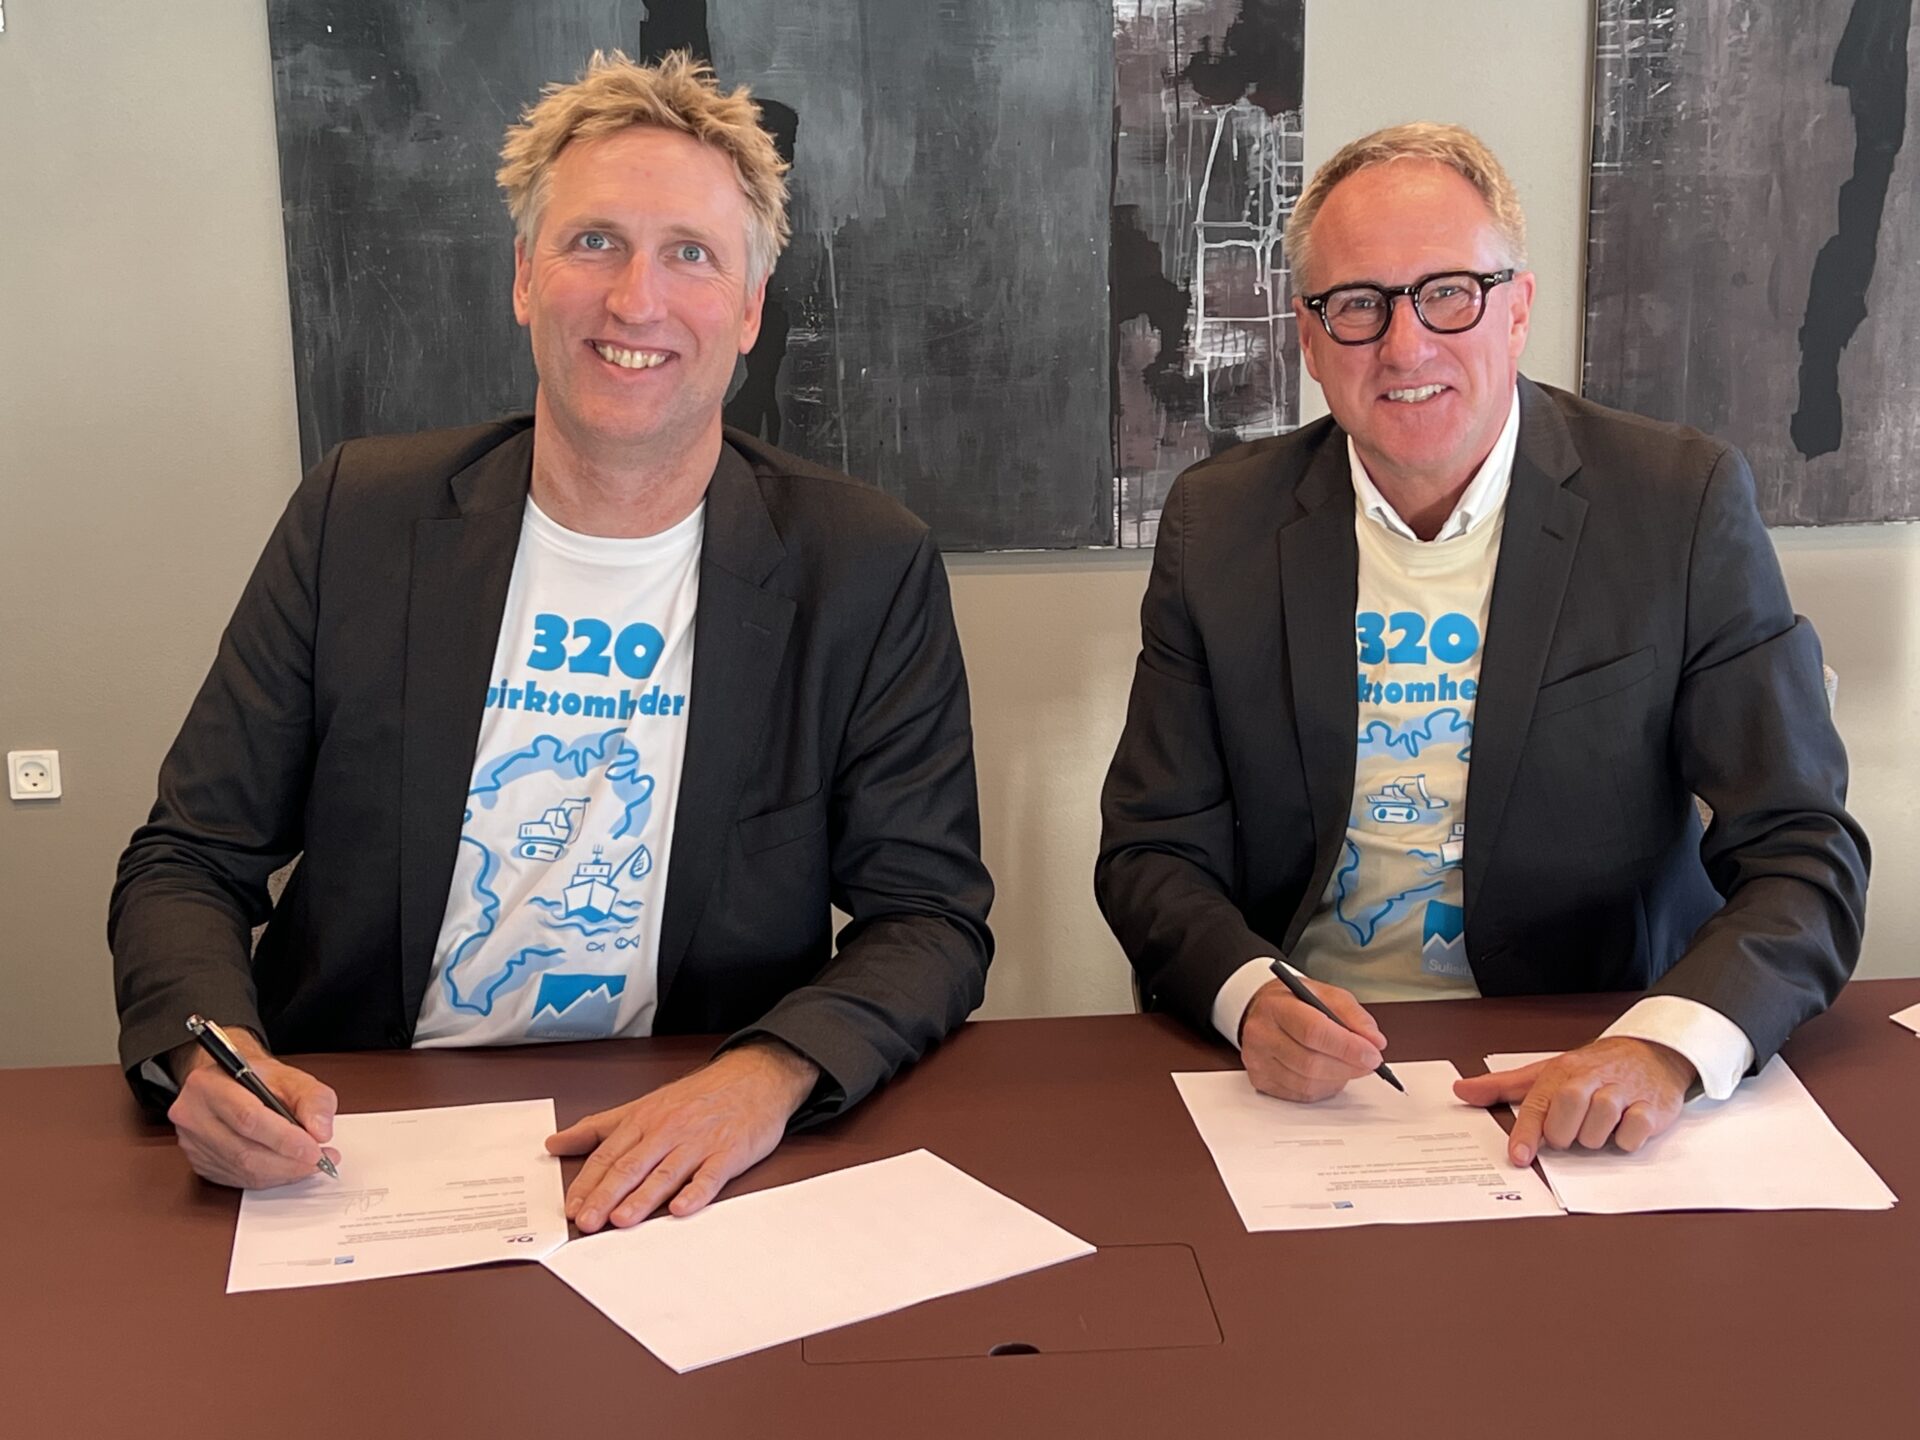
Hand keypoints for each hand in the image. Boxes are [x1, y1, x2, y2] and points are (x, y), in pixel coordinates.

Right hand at [166, 1029, 338, 1187]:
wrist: (230, 1082)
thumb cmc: (258, 1078)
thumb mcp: (292, 1076)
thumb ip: (313, 1099)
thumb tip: (320, 1132)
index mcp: (210, 1084)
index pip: (248, 1118)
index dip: (284, 1139)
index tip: (314, 1149)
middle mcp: (193, 1114)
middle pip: (244, 1151)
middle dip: (289, 1162)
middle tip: (320, 1160)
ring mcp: (192, 1143)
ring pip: (243, 1170)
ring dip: (283, 1173)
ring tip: (310, 1164)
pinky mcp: (200, 1163)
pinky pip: (238, 1179)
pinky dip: (270, 1177)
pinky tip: (287, 1168)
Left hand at [549, 1039, 819, 1232]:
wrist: (755, 1077)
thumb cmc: (698, 1097)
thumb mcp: (643, 1105)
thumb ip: (599, 1128)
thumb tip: (554, 1143)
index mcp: (644, 1120)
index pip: (608, 1155)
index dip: (588, 1183)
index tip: (572, 1208)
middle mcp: (667, 1131)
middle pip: (632, 1166)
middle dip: (607, 1195)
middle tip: (588, 1222)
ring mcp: (698, 1142)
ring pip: (666, 1172)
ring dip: (644, 1197)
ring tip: (622, 1220)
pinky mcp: (729, 1153)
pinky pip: (710, 1175)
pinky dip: (696, 1192)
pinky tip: (682, 1208)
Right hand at [1239, 975, 1388, 1101]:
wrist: (1262, 1011)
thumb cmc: (1294, 1002)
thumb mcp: (1325, 994)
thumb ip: (1353, 1015)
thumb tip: (1375, 1042)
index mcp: (1276, 1006)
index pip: (1313, 1032)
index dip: (1347, 1047)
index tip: (1373, 1054)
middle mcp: (1261, 1034)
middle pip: (1311, 1063)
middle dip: (1348, 1066)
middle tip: (1370, 1062)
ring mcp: (1257, 1060)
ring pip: (1308, 1083)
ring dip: (1338, 1078)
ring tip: (1348, 1065)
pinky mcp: (1260, 1081)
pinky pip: (1301, 1094)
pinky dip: (1324, 1087)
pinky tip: (1329, 1073)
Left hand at [1453, 1036, 1694, 1165]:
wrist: (1651, 1052)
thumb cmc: (1593, 1068)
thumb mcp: (1547, 1072)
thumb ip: (1504, 1086)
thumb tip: (1462, 1090)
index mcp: (1563, 1072)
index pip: (1538, 1104)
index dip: (1527, 1133)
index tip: (1520, 1157)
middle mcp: (1591, 1079)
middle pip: (1567, 1112)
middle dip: (1565, 1134)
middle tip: (1570, 1133)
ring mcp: (1623, 1092)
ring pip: (1600, 1124)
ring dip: (1595, 1137)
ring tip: (1598, 1128)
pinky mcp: (1652, 1107)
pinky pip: (1634, 1132)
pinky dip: (1626, 1139)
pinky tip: (1624, 1128)